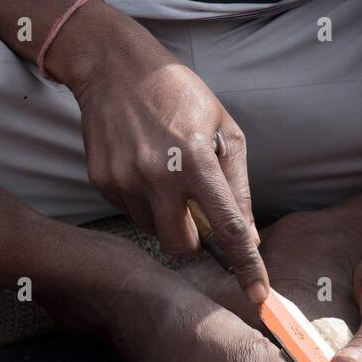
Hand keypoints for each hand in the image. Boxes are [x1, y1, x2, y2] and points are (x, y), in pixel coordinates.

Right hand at [50, 10, 269, 301]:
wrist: (115, 67)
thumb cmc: (180, 95)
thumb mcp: (224, 129)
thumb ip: (237, 185)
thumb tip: (248, 236)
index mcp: (197, 160)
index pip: (229, 227)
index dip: (246, 265)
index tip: (259, 294)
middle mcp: (159, 176)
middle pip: (183, 247)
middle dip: (195, 242)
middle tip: (196, 213)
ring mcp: (126, 181)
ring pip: (156, 233)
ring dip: (168, 219)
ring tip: (165, 176)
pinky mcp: (103, 182)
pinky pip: (131, 214)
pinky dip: (144, 203)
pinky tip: (142, 168)